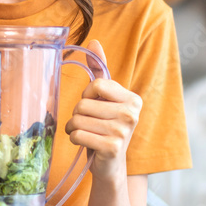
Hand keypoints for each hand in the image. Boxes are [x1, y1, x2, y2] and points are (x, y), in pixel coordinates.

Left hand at [64, 40, 141, 181]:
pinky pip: (77, 135)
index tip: (94, 107)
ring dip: (73, 128)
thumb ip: (99, 71)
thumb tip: (93, 41)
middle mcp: (132, 113)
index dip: (86, 96)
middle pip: (83, 104)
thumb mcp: (104, 99)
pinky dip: (74, 139)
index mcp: (132, 99)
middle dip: (77, 115)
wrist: (110, 164)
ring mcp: (123, 132)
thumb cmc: (104, 128)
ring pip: (77, 120)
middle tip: (87, 124)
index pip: (95, 85)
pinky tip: (85, 144)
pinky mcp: (112, 148)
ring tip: (85, 134)